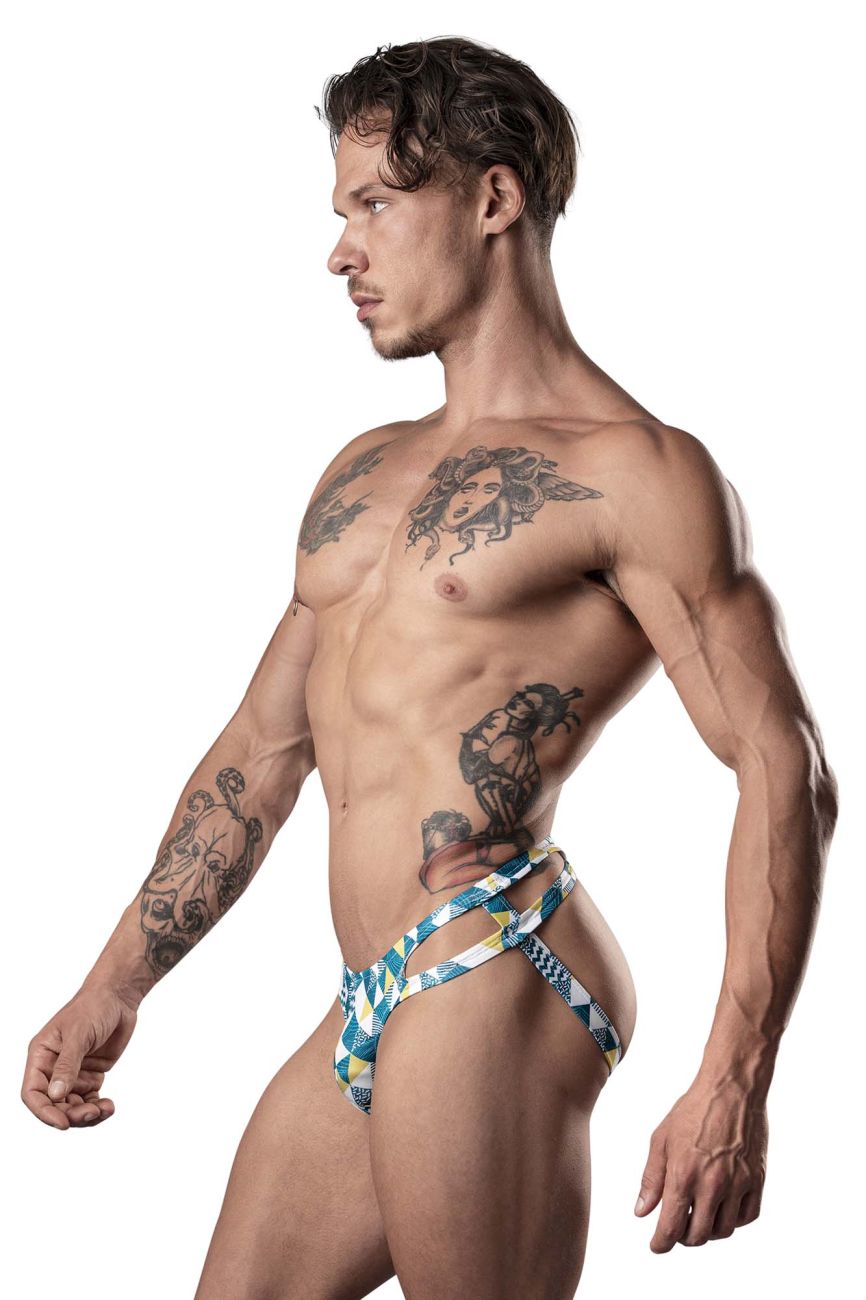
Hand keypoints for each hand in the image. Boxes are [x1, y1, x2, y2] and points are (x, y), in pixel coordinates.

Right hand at [21, 983, 138, 1129]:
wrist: (118, 997)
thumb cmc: (93, 1006)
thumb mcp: (78, 1034)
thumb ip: (67, 1065)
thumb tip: (55, 1095)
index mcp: (41, 1055)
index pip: (33, 1092)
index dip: (44, 1111)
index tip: (63, 1123)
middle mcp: (53, 1068)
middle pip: (53, 1104)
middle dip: (70, 1115)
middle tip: (92, 1113)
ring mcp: (72, 1073)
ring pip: (72, 1107)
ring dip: (86, 1115)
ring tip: (105, 1109)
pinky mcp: (90, 1076)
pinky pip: (89, 1101)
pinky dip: (98, 1108)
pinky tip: (109, 1106)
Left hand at [634, 1076, 767, 1249]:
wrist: (731, 1088)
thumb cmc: (693, 1109)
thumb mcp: (661, 1139)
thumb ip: (651, 1178)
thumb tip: (642, 1212)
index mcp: (683, 1174)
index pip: (671, 1227)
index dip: (661, 1244)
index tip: (656, 1246)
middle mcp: (712, 1184)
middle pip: (698, 1235)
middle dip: (683, 1238)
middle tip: (678, 1228)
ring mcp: (738, 1184)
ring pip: (723, 1231)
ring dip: (708, 1231)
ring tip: (699, 1216)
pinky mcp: (758, 1180)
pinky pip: (747, 1217)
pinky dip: (734, 1220)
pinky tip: (723, 1208)